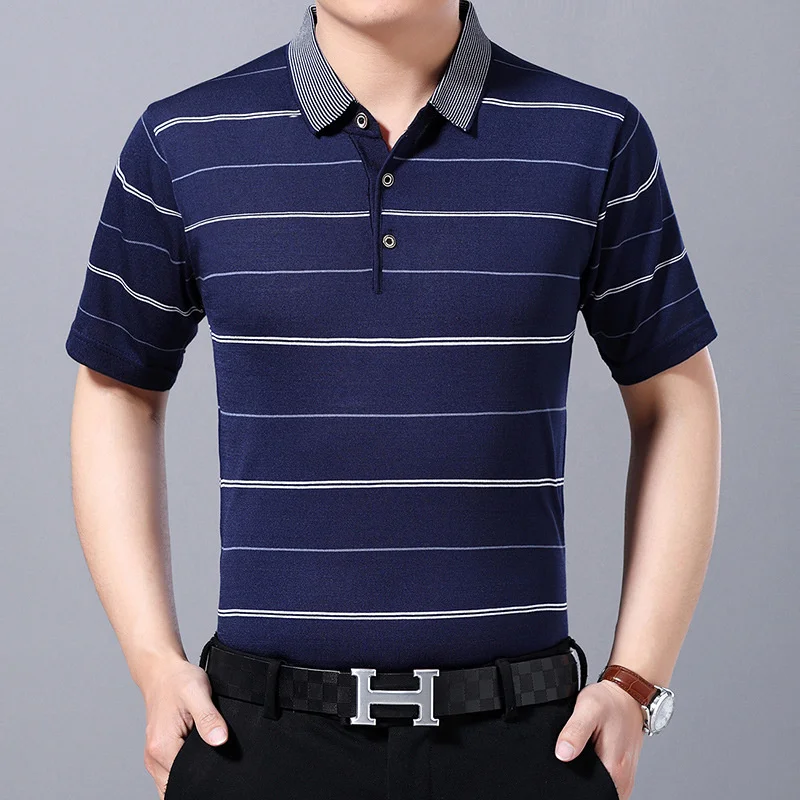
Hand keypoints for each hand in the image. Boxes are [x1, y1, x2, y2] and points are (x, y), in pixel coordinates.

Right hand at [139, 656, 228, 798]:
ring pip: (172, 783)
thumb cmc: (179, 680)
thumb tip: (220, 740)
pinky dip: (183, 771)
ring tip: (205, 753)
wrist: (162, 672)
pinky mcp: (158, 754)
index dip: (204, 776)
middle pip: (177, 787)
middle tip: (215, 759)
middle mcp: (153, 757)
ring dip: (189, 775)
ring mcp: (154, 758)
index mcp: (162, 747)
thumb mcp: (198, 693)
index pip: (184, 780)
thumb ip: (209, 718)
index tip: (218, 764)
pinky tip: (196, 756)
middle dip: (197, 780)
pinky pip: (170, 775)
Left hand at [554, 679, 644, 798]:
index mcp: (615, 770)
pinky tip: (585, 758)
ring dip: (586, 778)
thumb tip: (562, 754)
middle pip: (594, 793)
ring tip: (577, 756)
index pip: (590, 794)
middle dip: (578, 782)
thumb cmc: (610, 701)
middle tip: (569, 758)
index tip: (564, 772)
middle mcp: (623, 779)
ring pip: (600, 790)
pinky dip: (594, 774)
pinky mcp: (622, 771)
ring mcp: (624, 777)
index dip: (573, 787)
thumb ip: (575, 732)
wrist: (628, 694)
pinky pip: (605, 783)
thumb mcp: (588, 709)